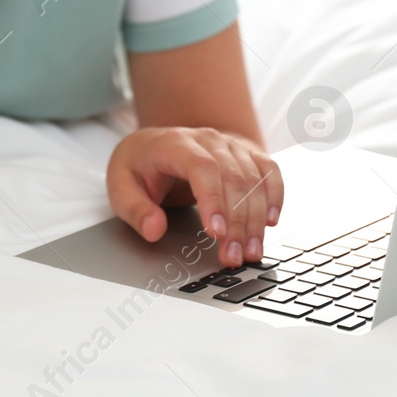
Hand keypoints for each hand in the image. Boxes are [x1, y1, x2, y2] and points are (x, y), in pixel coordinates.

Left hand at [107, 126, 283, 268]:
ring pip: (253, 179)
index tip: (215, 234)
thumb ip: (135, 210)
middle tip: (234, 257)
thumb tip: (154, 230)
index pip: (202, 168)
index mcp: (175, 143)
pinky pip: (268, 171)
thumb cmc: (139, 167)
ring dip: (256, 218)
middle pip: (233, 177)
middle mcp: (208, 139)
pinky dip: (275, 195)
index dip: (213, 200)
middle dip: (236, 222)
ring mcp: (230, 144)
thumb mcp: (121, 187)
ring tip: (251, 252)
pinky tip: (271, 222)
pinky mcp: (245, 154)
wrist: (155, 144)